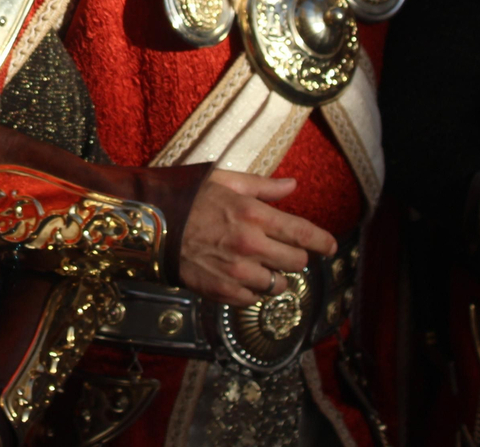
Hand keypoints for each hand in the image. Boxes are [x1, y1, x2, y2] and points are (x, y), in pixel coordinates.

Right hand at [178, 169, 336, 305]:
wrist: (148, 225)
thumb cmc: (184, 197)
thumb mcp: (222, 180)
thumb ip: (261, 186)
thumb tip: (292, 185)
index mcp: (253, 214)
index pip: (303, 233)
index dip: (323, 242)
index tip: (331, 246)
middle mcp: (251, 245)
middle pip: (296, 262)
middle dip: (295, 256)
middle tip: (283, 250)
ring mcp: (237, 272)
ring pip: (277, 285)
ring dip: (275, 276)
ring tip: (261, 266)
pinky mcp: (221, 291)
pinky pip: (253, 299)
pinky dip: (252, 291)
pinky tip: (240, 277)